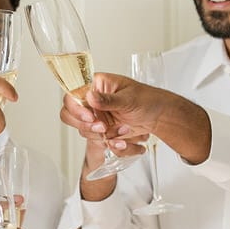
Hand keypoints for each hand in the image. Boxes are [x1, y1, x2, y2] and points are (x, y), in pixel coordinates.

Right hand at [61, 74, 211, 164]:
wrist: (159, 117)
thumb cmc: (147, 100)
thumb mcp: (129, 98)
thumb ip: (108, 100)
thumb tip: (90, 96)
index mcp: (95, 85)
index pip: (72, 95)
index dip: (76, 108)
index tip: (90, 117)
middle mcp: (92, 101)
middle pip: (70, 115)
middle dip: (86, 125)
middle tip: (102, 128)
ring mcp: (95, 116)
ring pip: (84, 131)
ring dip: (103, 135)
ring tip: (123, 128)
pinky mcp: (102, 130)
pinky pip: (98, 141)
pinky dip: (111, 143)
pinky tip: (123, 140)